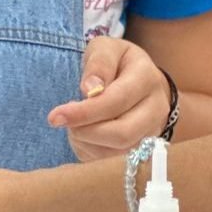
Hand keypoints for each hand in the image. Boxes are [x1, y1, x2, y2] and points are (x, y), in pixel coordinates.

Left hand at [47, 37, 169, 160]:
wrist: (143, 82)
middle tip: (64, 123)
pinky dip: (92, 152)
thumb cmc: (118, 64)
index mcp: (147, 78)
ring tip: (76, 125)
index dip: (84, 112)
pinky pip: (114, 162)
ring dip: (87, 143)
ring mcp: (153, 131)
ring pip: (118, 153)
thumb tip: (90, 89)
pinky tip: (86, 135)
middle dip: (86, 132)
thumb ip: (98, 63)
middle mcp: (156, 108)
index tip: (55, 116)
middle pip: (122, 134)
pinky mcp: (144, 149)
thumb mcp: (106, 49)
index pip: (117, 101)